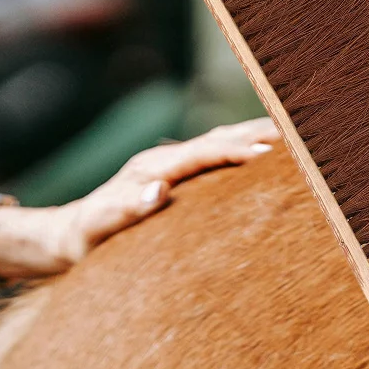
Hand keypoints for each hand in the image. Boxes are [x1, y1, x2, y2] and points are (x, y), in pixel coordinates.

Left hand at [39, 118, 277, 271]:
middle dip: (258, 131)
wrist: (66, 235)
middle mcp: (162, 160)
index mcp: (151, 169)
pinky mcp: (172, 174)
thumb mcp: (99, 229)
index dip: (237, 151)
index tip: (270, 152)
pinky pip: (214, 155)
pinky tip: (262, 152)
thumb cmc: (84, 238)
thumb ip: (127, 209)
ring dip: (255, 133)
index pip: (203, 154)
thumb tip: (159, 191)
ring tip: (295, 133)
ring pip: (219, 140)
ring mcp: (167, 164)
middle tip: (302, 131)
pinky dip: (241, 147)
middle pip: (218, 137)